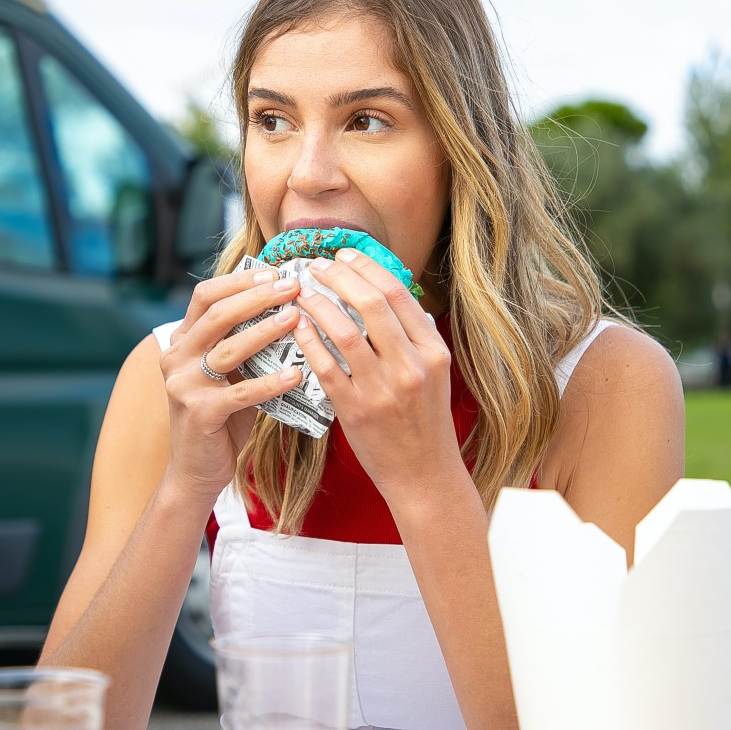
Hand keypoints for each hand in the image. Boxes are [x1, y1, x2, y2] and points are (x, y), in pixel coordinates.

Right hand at [160, 266, 303, 501]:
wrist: (195, 470)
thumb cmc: (221, 418)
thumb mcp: (228, 374)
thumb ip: (245, 344)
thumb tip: (290, 310)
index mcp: (182, 341)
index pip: (205, 296)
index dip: (239, 281)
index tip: (273, 273)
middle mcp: (176, 357)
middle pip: (216, 315)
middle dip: (256, 297)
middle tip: (291, 288)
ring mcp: (183, 385)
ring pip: (228, 349)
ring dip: (265, 331)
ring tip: (296, 318)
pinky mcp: (199, 413)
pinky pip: (241, 392)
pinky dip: (270, 382)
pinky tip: (296, 374)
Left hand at [292, 248, 461, 501]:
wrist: (424, 475)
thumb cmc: (424, 422)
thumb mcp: (434, 374)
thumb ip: (415, 337)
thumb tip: (390, 294)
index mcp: (433, 351)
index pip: (398, 294)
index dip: (367, 267)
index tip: (345, 254)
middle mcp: (411, 366)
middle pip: (372, 304)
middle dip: (340, 276)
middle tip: (317, 264)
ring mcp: (383, 389)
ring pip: (345, 331)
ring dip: (318, 305)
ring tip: (301, 291)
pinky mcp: (356, 411)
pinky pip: (326, 367)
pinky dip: (309, 341)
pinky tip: (297, 327)